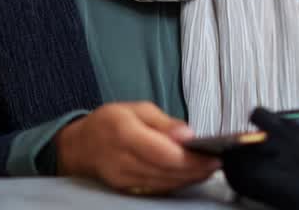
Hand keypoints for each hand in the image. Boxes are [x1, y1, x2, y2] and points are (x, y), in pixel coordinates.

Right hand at [55, 101, 219, 194]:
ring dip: (190, 178)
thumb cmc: (111, 121)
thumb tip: (189, 135)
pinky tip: (190, 176)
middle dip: (197, 170)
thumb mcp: (138, 109)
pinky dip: (177, 183)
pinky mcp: (126, 190)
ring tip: (209, 169)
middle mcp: (123, 161)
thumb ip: (164, 123)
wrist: (81, 145)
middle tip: (217, 163)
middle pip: (168, 172)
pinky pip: (157, 189)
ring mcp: (124, 179)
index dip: (192, 159)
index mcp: (126, 134)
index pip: (165, 154)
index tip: (214, 155)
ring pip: (165, 184)